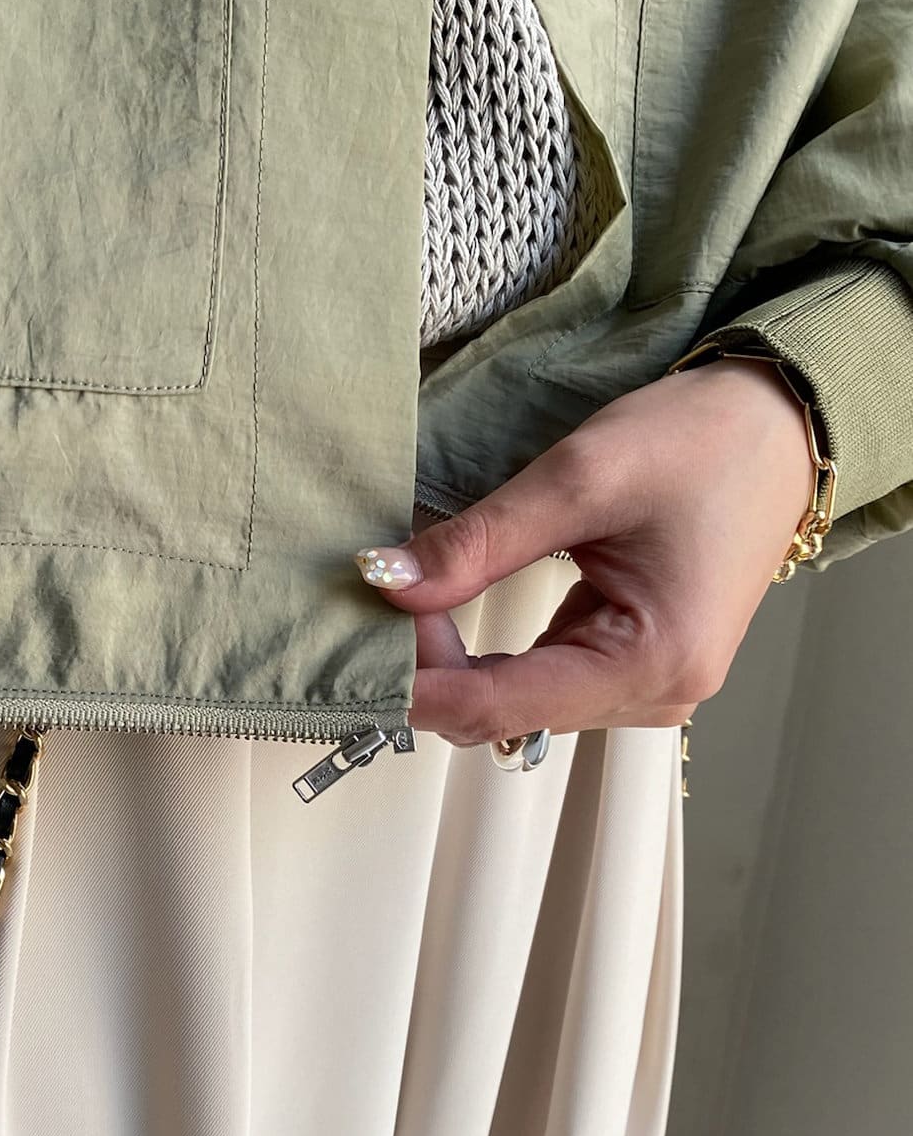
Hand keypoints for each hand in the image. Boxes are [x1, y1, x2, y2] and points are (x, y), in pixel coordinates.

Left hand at [357, 358, 817, 742]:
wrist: (779, 422)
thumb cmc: (704, 443)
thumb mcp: (578, 480)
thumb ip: (478, 542)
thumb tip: (387, 581)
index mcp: (653, 663)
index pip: (497, 705)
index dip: (413, 679)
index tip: (355, 635)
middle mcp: (655, 694)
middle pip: (500, 713)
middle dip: (427, 668)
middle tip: (379, 595)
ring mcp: (646, 684)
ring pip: (511, 703)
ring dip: (451, 662)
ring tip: (409, 597)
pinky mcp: (632, 662)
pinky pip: (537, 679)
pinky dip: (483, 654)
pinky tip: (448, 611)